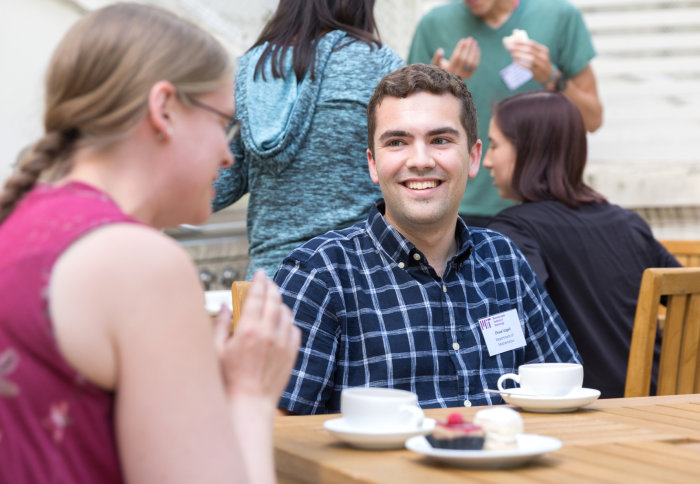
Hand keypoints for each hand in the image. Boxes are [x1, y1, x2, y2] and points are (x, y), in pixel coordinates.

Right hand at [214, 270, 299, 406]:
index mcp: (247, 330)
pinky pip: (294, 329)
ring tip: (273, 301)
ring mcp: (282, 343)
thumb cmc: (228, 379)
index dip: (258, 281)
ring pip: (286, 313)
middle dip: (271, 287)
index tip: (259, 273)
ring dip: (280, 303)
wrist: (249, 403)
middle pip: (274, 300)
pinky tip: (281, 322)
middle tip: (267, 282)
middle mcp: (268, 333)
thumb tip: (226, 305)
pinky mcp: (291, 353)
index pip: (256, 296)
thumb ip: (221, 324)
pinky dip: (288, 321)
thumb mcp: (216, 350)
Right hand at [431, 37, 480, 79]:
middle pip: (465, 59)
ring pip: (471, 62)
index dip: (460, 48)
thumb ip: (437, 57)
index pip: (457, 58)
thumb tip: (440, 50)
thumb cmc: (439, 68)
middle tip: (470, 39)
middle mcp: (457, 74)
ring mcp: (464, 76)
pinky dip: (476, 56)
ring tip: (474, 42)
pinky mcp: (469, 76)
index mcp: (449, 70)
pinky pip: (475, 65)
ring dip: (473, 51)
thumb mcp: (435, 64)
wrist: (445, 81)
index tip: (463, 40)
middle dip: (468, 48)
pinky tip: (477, 48)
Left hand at [506, 39, 554, 84]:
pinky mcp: (537, 71)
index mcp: (544, 50)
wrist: (550, 75)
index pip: (532, 44)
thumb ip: (532, 50)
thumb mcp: (540, 55)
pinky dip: (521, 63)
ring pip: (530, 58)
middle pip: (530, 50)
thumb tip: (518, 45)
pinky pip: (528, 67)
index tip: (513, 42)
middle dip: (518, 48)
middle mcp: (543, 56)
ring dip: (519, 55)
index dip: (522, 42)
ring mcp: (541, 64)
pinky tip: (515, 61)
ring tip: (512, 53)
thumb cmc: (542, 63)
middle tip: (510, 47)